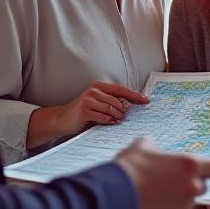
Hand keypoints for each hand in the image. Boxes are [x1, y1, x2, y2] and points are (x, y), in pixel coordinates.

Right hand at [32, 82, 149, 142]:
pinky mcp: (84, 110)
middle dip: (123, 111)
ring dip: (116, 116)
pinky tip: (107, 122)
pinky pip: (103, 116)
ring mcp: (88, 100)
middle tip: (122, 117)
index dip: (135, 95)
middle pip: (118, 101)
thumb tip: (130, 107)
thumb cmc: (83, 112)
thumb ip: (112, 103)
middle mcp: (94, 90)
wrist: (63, 119)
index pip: (121, 90)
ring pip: (111, 108)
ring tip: (115, 120)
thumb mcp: (98, 104)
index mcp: (99, 86)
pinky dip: (108, 121)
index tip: (146, 100)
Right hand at [114, 138, 209, 208]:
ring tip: (158, 191)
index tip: (203, 169)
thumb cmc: (129, 169)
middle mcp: (192, 186)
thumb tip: (154, 151)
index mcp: (189, 165)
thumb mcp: (143, 146)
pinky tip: (153, 201)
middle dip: (191, 183)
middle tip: (173, 180)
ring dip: (179, 197)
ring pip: (189, 201)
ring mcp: (183, 205)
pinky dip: (168, 208)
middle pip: (203, 186)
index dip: (209, 168)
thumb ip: (156, 149)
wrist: (114, 195)